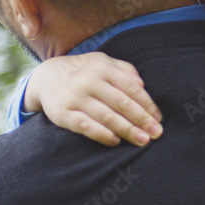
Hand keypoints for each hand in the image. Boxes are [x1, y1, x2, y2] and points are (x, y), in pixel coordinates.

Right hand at [25, 52, 162, 146]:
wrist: (45, 77)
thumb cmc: (83, 71)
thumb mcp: (102, 62)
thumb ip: (124, 70)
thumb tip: (143, 84)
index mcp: (102, 68)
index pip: (131, 88)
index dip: (147, 104)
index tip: (158, 118)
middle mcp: (89, 81)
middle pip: (122, 103)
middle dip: (142, 120)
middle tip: (157, 133)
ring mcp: (75, 98)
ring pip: (107, 116)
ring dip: (127, 130)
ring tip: (143, 141)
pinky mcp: (63, 114)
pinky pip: (86, 126)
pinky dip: (102, 134)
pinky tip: (115, 141)